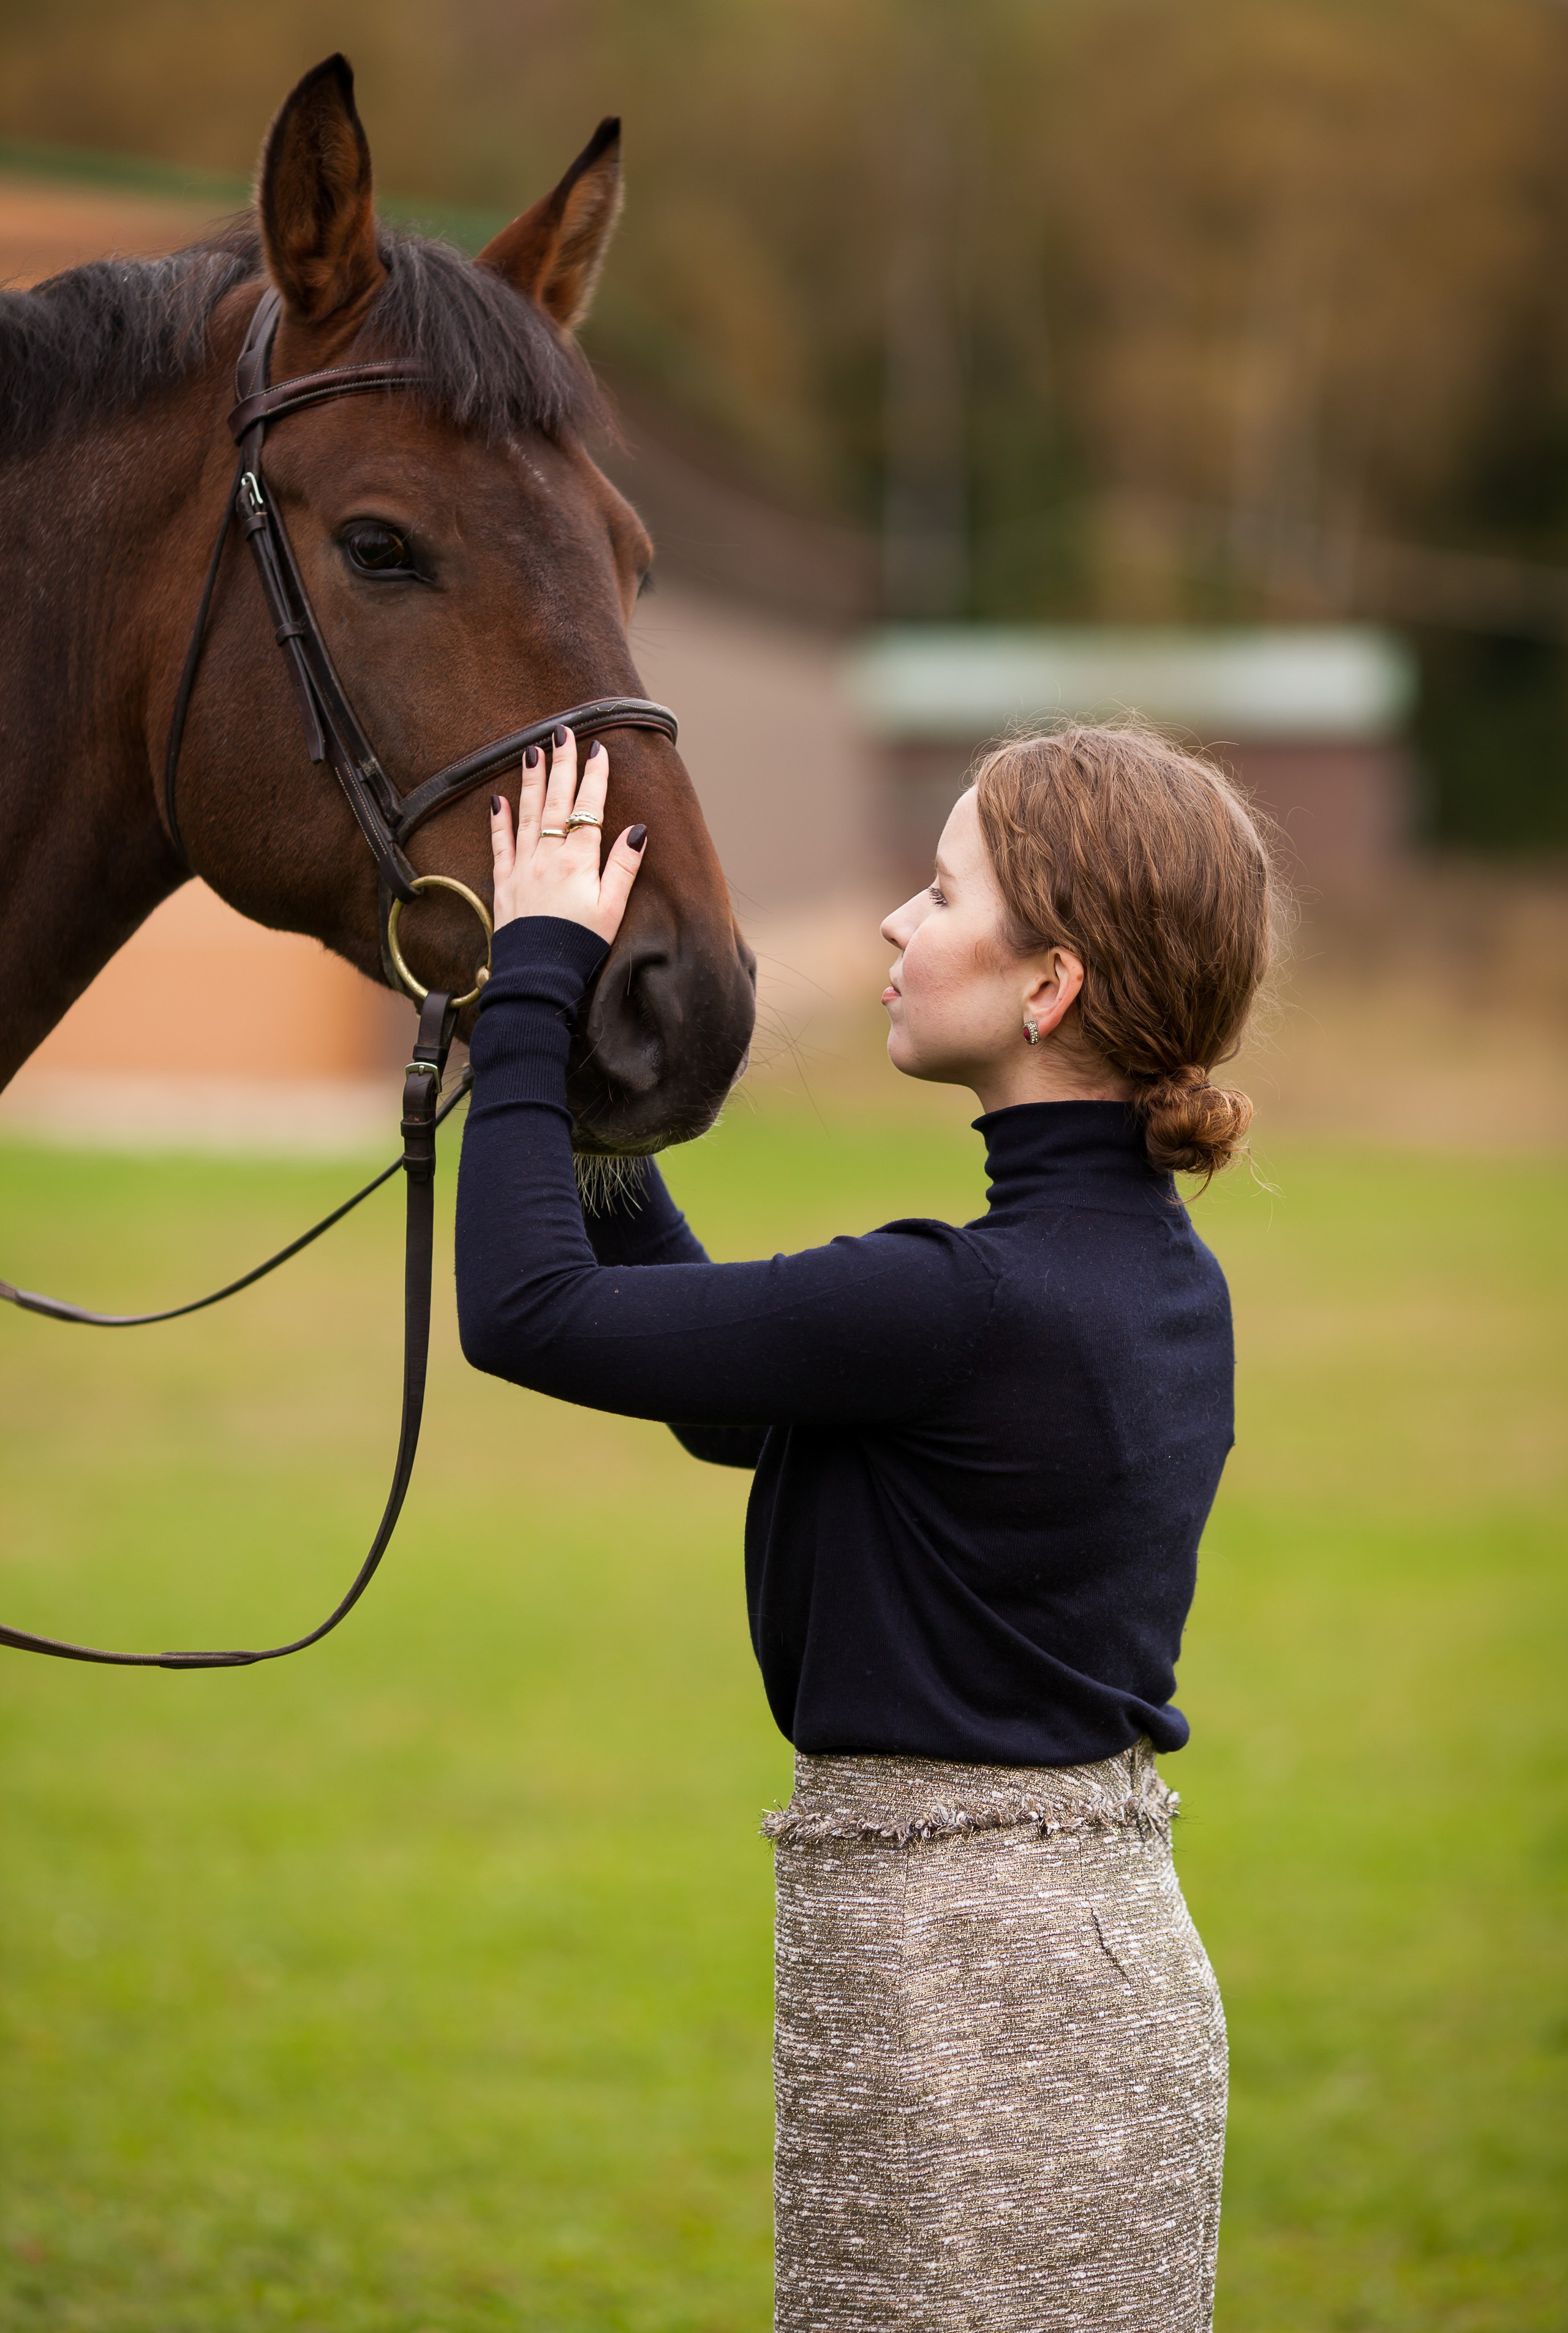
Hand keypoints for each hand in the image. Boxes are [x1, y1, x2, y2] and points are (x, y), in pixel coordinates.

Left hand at [489, 726, 647, 943]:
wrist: (537, 975)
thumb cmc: (579, 944)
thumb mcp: (612, 908)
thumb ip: (623, 867)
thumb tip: (637, 830)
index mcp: (578, 861)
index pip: (589, 809)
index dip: (594, 778)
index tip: (596, 749)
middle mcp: (548, 856)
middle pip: (556, 802)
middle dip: (561, 765)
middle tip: (562, 732)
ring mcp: (523, 867)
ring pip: (528, 814)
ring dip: (531, 781)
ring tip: (532, 751)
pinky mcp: (504, 883)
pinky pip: (500, 844)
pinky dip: (499, 821)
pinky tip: (498, 800)